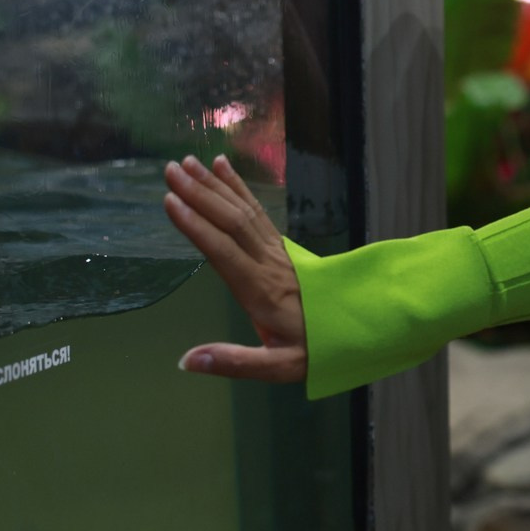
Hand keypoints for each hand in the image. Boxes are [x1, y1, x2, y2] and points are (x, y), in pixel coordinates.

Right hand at [161, 155, 307, 382]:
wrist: (359, 329)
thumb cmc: (315, 350)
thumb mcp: (278, 368)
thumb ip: (234, 362)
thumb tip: (186, 361)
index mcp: (261, 291)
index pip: (223, 252)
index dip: (197, 226)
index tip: (171, 201)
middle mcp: (268, 263)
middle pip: (231, 221)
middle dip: (199, 194)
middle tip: (171, 170)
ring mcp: (277, 250)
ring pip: (243, 210)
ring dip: (215, 185)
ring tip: (189, 162)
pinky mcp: (282, 245)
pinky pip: (258, 211)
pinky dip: (239, 187)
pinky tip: (223, 168)